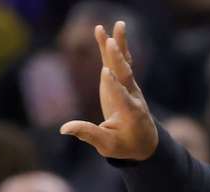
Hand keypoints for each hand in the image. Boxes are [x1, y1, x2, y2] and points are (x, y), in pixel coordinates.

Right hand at [59, 21, 157, 159]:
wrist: (145, 141)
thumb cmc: (126, 145)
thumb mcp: (108, 145)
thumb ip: (88, 135)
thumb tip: (64, 129)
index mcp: (130, 114)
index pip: (122, 98)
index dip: (114, 86)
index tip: (106, 72)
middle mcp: (133, 96)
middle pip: (125, 76)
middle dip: (118, 61)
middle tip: (111, 44)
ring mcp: (130, 87)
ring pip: (124, 64)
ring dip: (119, 46)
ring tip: (116, 27)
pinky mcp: (123, 81)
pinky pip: (119, 61)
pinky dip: (114, 46)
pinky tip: (105, 32)